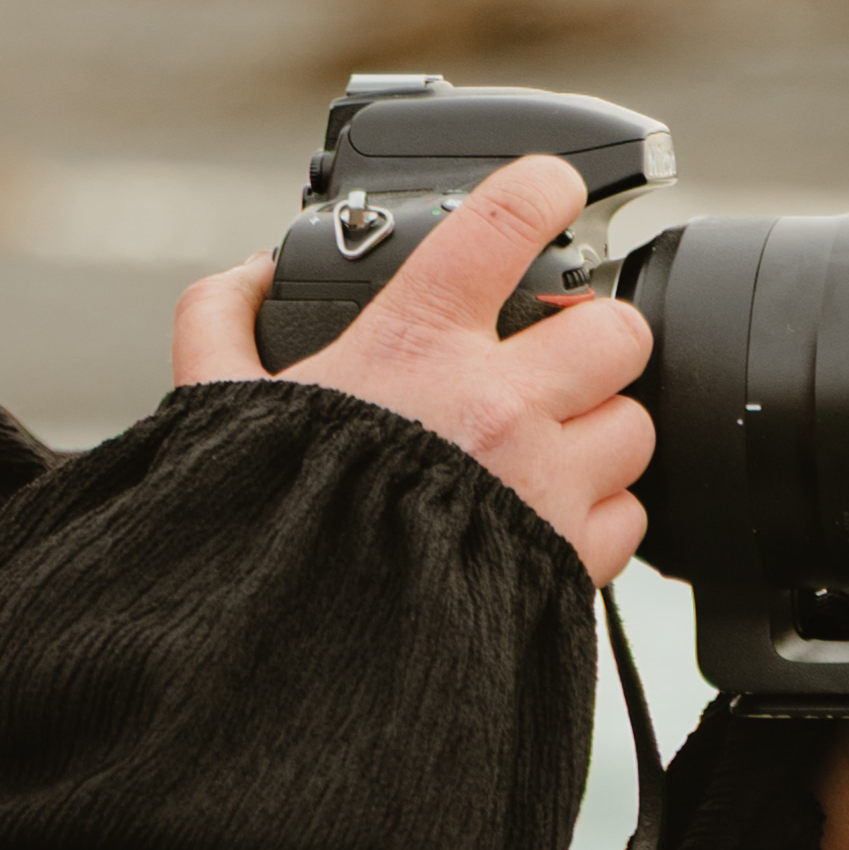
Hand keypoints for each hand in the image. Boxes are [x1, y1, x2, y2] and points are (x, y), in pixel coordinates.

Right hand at [175, 153, 654, 584]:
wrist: (303, 663)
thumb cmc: (263, 531)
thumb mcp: (216, 413)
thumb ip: (218, 325)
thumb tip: (248, 276)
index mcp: (415, 345)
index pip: (507, 220)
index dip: (544, 186)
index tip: (554, 187)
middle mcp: (497, 404)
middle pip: (614, 327)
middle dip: (590, 338)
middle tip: (550, 359)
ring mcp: (543, 483)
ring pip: (633, 425)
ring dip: (598, 431)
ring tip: (544, 449)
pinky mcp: (568, 561)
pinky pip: (629, 517)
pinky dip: (599, 515)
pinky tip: (544, 519)